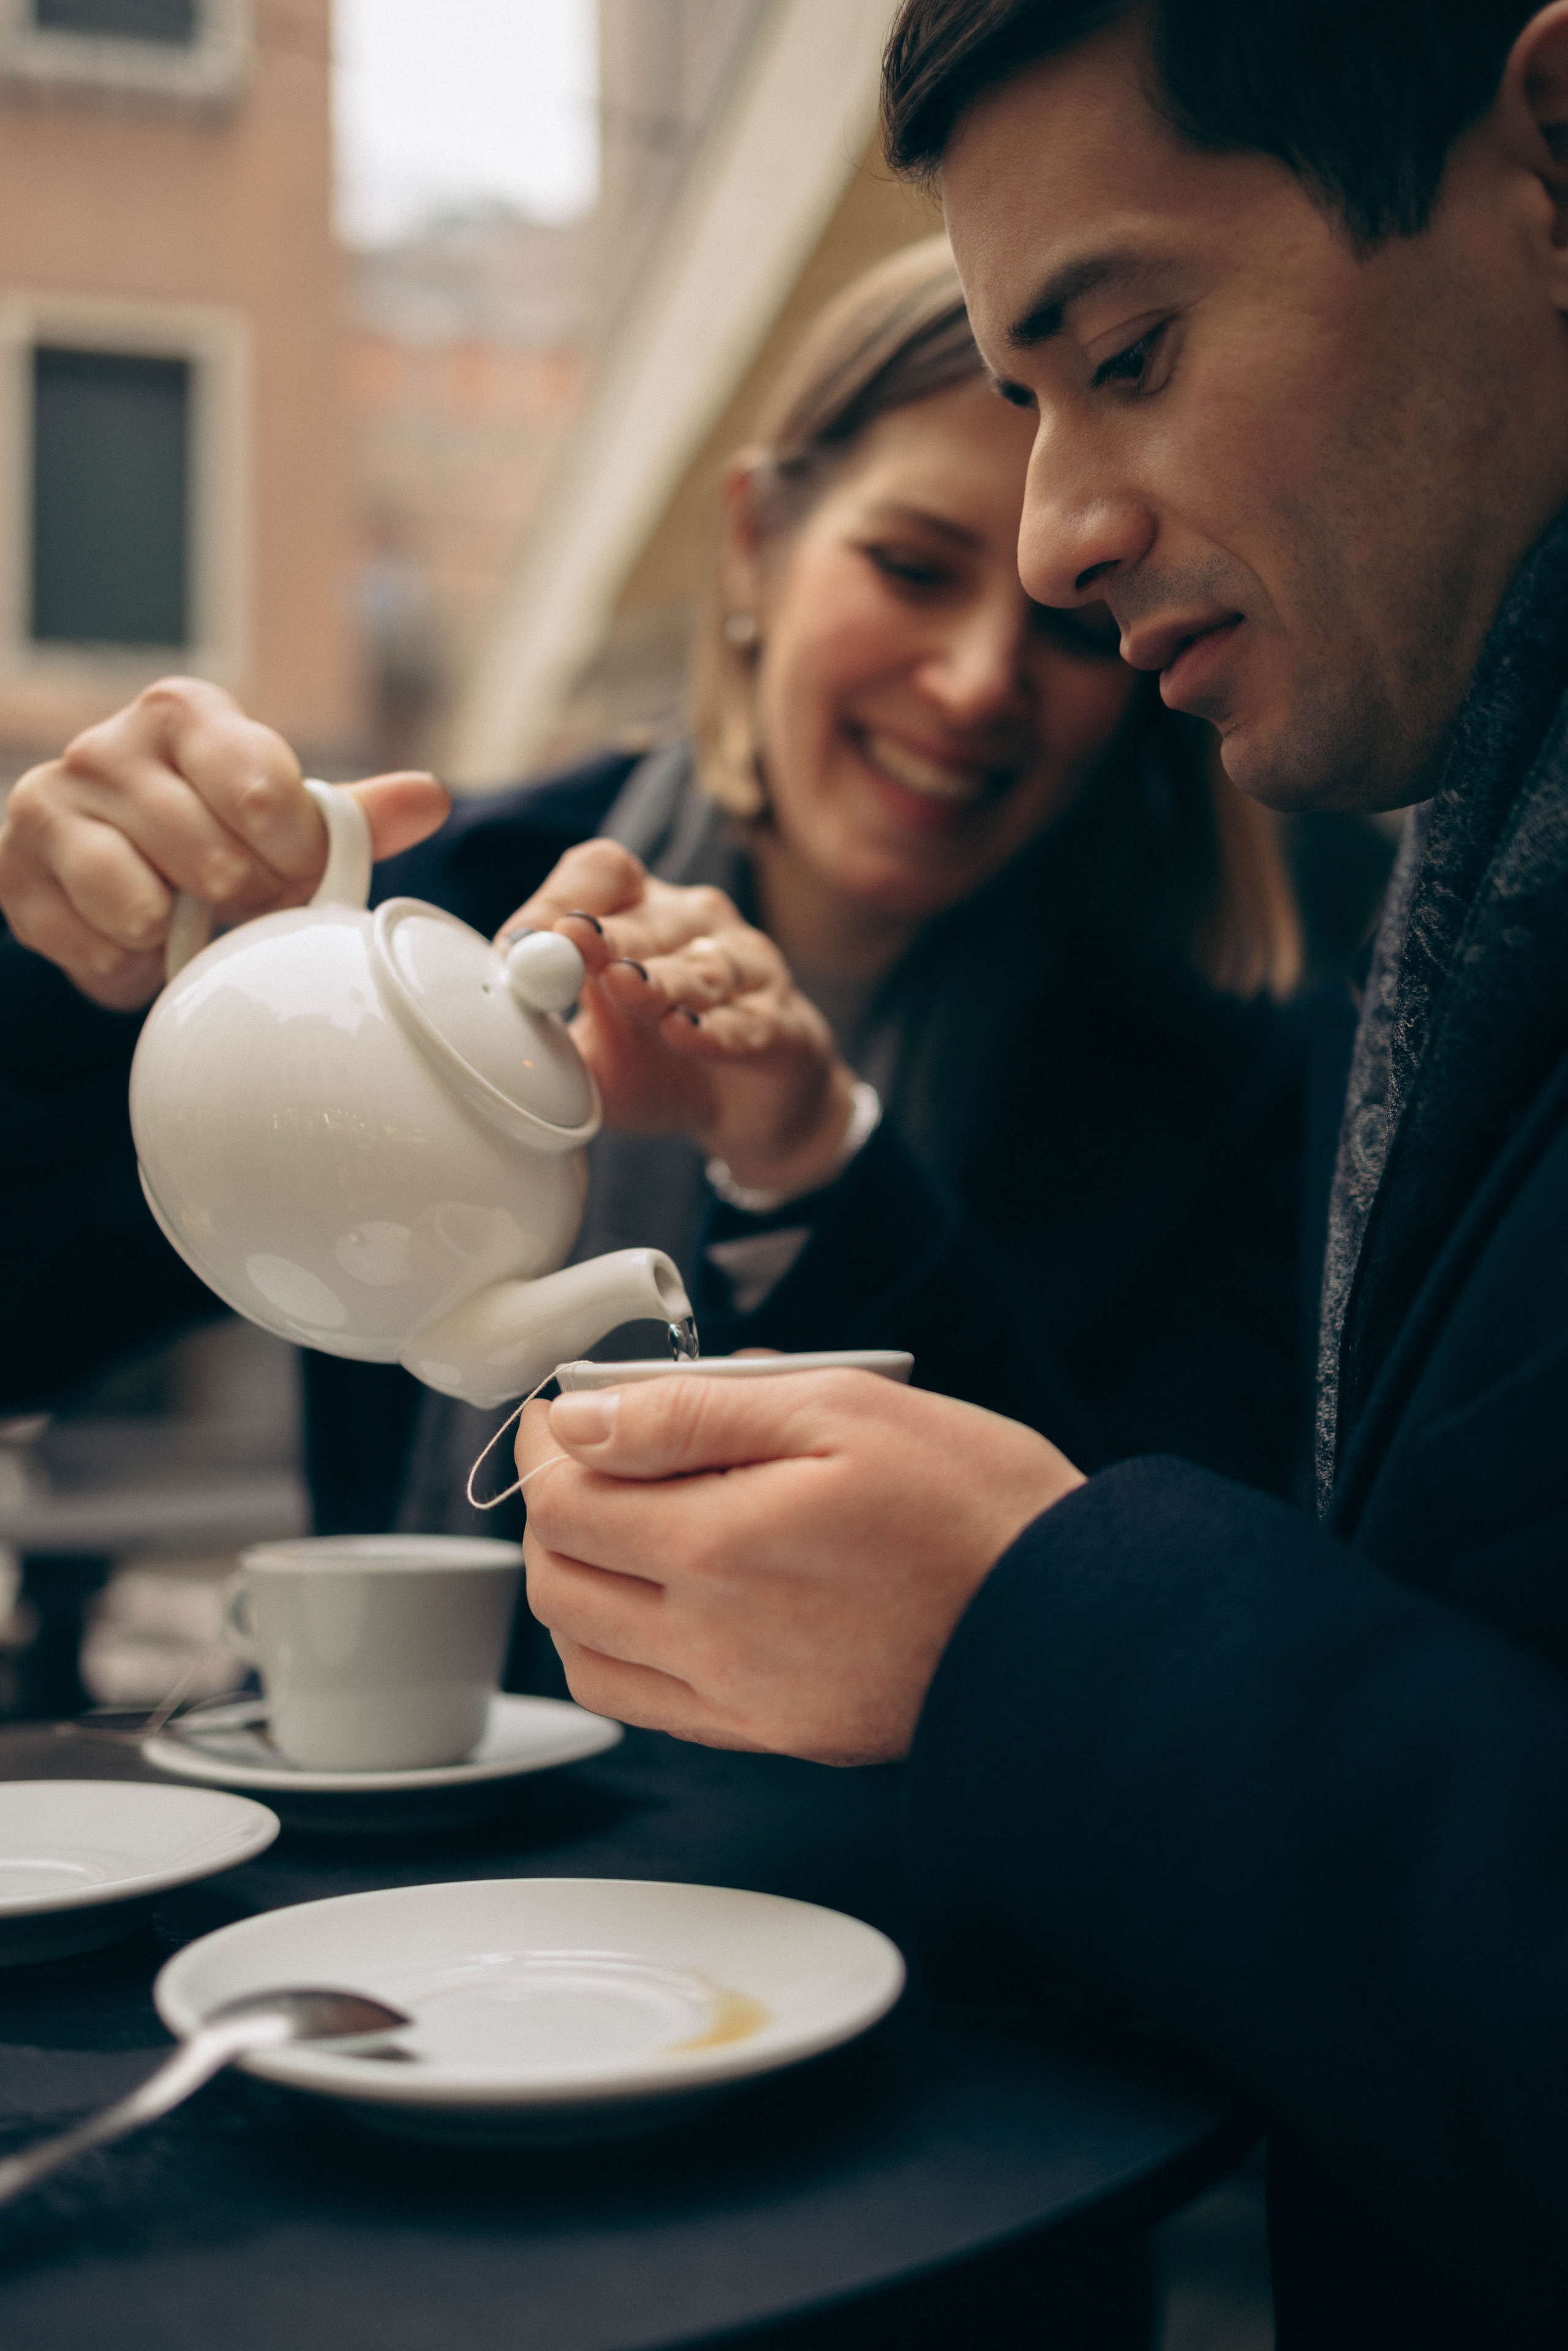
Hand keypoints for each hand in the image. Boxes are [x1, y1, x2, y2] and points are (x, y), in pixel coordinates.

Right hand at [0, 677, 449, 1008]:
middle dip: (238, 902)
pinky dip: (124, 962)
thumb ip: (354, 817)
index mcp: (186, 715)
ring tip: (177, 916)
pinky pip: (93, 947)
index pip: (263, 795)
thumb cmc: (211, 839)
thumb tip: (431, 797)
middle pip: (211, 858)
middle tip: (231, 900)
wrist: (108, 874)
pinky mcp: (15, 873)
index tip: (290, 870)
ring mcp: (51, 804)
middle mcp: (108, 746)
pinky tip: (128, 935)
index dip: (292, 858)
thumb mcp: (285, 824)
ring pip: (141, 904)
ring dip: (176, 933)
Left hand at [499, 839, 858, 1196]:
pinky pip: (750, 1022)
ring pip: (704, 966)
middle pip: (651, 918)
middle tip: (569, 944)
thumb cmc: (658, 1066)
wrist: (742, 1111)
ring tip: (626, 987)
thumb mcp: (590, 1059)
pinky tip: (686, 1033)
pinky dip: (716, 1029)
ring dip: (662, 978)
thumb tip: (487, 1029)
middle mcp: (698, 926)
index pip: (603, 873)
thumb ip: (545, 1041)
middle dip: (608, 936)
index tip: (516, 941)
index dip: (561, 895)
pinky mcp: (783, 1025)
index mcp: (641, 916)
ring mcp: (749, 971)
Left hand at [518, 1371, 1084, 1763]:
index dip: (547, 1444)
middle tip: (589, 1455)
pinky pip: (650, 1704)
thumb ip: (695, 1412)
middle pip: (557, 1582)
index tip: (569, 1409)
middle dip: (550, 1508)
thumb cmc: (973, 1504)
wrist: (1069, 1620)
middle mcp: (712, 1642)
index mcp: (720, 1550)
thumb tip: (586, 1420)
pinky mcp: (774, 1734)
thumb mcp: (840, 1408)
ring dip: (575, 1583)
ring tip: (621, 1522)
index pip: (563, 1503)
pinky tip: (668, 1596)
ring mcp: (740, 1701)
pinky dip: (623, 1648)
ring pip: (587, 1655)